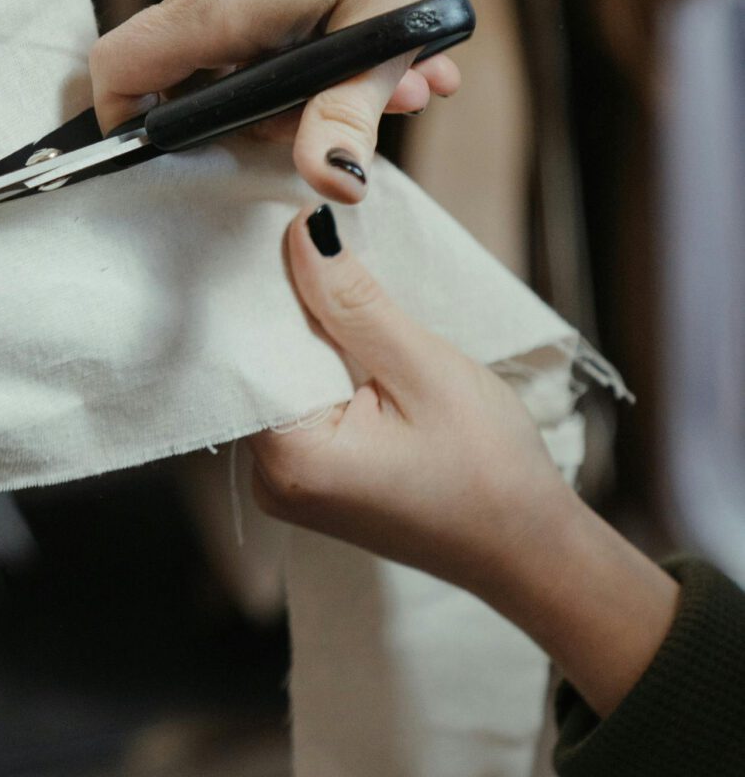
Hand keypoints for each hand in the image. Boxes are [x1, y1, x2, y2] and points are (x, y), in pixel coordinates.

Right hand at [90, 0, 552, 201]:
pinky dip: (313, 14)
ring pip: (242, 28)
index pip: (123, 72)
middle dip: (287, 105)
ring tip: (413, 58)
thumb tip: (329, 183)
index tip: (180, 155)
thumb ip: (346, 108)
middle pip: (199, 67)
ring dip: (315, 61)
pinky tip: (391, 5)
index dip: (131, 127)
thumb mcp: (392, 20)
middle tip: (387, 102)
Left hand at [250, 206, 678, 717]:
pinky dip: (329, 370)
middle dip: (295, 305)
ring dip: (316, 336)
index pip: (246, 346)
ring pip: (285, 379)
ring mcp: (290, 484)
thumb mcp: (424, 369)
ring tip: (351, 290)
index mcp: (286, 458)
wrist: (530, 551)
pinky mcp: (314, 481)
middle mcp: (271, 478)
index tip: (289, 225)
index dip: (268, 281)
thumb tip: (299, 231)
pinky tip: (358, 342)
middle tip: (327, 245)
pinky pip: (305, 405)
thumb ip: (353, 302)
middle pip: (261, 362)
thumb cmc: (490, 472)